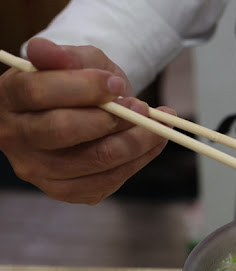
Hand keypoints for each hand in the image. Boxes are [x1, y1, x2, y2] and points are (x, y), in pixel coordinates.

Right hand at [0, 38, 171, 203]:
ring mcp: (38, 169)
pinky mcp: (65, 191)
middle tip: (141, 107)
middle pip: (64, 130)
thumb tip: (45, 50)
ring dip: (137, 141)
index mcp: (7, 97)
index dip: (83, 87)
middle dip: (112, 118)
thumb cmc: (77, 83)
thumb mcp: (75, 61)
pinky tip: (152, 144)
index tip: (116, 84)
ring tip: (158, 125)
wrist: (81, 113)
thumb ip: (65, 56)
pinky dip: (139, 160)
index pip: (37, 92)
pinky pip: (109, 181)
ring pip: (95, 159)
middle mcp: (15, 138)